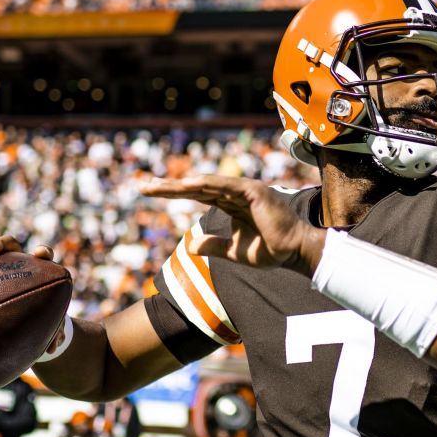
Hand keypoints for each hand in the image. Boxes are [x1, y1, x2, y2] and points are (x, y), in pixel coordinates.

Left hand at [138, 175, 323, 274]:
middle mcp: (235, 193)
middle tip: (143, 186)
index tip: (149, 192)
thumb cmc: (269, 250)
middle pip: (196, 187)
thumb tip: (191, 244)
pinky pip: (225, 186)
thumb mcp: (233, 251)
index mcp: (231, 203)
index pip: (196, 195)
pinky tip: (186, 184)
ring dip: (180, 184)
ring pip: (206, 184)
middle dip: (169, 187)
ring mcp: (244, 190)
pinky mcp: (253, 191)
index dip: (173, 193)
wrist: (293, 252)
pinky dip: (206, 184)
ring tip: (156, 186)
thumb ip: (213, 245)